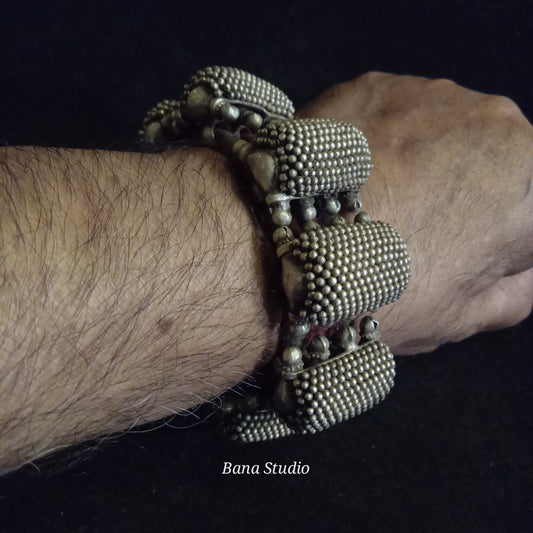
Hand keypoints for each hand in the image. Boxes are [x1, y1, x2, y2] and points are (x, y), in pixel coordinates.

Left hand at [298, 73, 532, 353]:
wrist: (287, 250)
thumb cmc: (384, 291)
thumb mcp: (469, 315)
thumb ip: (517, 286)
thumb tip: (520, 266)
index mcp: (531, 180)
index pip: (525, 209)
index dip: (495, 237)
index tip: (459, 255)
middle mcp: (494, 121)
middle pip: (488, 161)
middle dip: (463, 192)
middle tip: (411, 232)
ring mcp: (429, 94)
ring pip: (439, 132)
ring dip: (421, 160)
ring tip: (375, 205)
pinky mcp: (373, 83)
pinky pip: (391, 114)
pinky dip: (379, 141)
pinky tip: (351, 179)